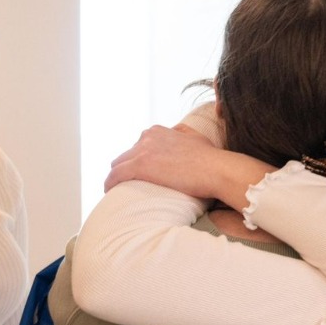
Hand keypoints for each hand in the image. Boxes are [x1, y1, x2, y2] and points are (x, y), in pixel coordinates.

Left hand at [104, 124, 220, 194]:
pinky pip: (115, 175)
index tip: (140, 175)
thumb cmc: (211, 159)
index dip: (138, 161)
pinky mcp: (140, 166)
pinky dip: (110, 184)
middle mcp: (148, 137)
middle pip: (126, 155)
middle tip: (129, 186)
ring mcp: (143, 150)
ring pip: (118, 165)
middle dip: (126, 170)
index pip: (139, 146)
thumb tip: (175, 132)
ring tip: (117, 192)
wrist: (216, 170)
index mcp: (158, 131)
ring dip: (116, 177)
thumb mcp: (195, 137)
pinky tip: (109, 193)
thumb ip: (181, 133)